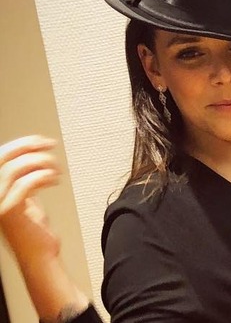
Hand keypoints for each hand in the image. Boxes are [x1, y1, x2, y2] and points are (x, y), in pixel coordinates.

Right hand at [0, 136, 61, 260]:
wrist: (40, 259)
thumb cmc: (36, 235)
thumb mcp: (27, 204)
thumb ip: (24, 185)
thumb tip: (32, 163)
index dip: (19, 145)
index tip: (41, 141)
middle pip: (2, 160)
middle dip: (28, 146)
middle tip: (50, 145)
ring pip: (13, 169)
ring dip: (39, 162)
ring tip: (55, 168)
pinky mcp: (10, 213)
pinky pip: (25, 184)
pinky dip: (42, 176)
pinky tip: (54, 179)